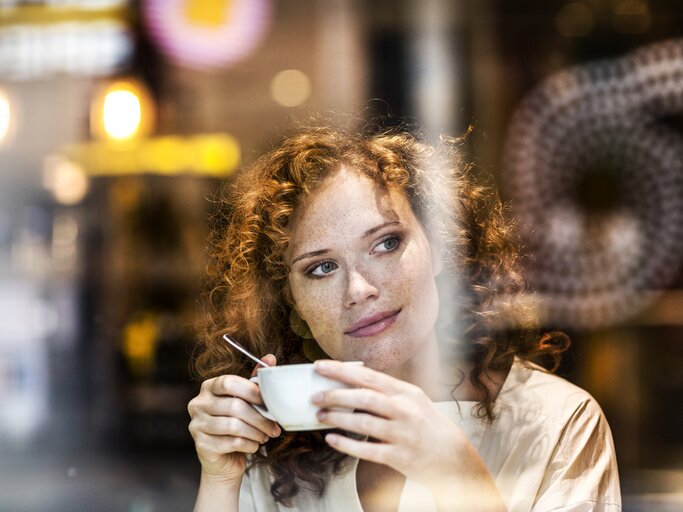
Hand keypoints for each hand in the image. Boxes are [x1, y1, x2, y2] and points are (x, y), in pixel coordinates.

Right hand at [188, 354, 280, 483]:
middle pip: (233, 406)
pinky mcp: (201, 445)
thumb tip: (270, 358)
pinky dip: (249, 444)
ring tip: (265, 436)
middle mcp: (198, 404)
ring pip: (233, 426)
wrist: (224, 458)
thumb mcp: (245, 400)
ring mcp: (196, 425)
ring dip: (256, 432)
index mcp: (209, 387)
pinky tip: (254, 445)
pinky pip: (231, 443)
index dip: (251, 391)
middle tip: (273, 426)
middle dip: (259, 417)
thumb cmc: (237, 424)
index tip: (269, 402)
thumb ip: (255, 379)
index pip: (229, 382)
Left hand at [311, 360, 495, 495]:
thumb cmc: (426, 424)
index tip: (320, 366)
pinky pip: (368, 450)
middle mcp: (405, 410)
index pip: (369, 376)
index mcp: (406, 392)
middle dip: (336, 395)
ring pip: (364, 423)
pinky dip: (347, 445)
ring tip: (320, 416)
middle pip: (365, 397)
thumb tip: (351, 380)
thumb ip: (386, 390)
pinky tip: (332, 439)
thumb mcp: (412, 399)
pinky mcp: (400, 457)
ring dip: (338, 418)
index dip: (342, 371)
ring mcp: (403, 434)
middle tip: (314, 395)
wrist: (453, 456)